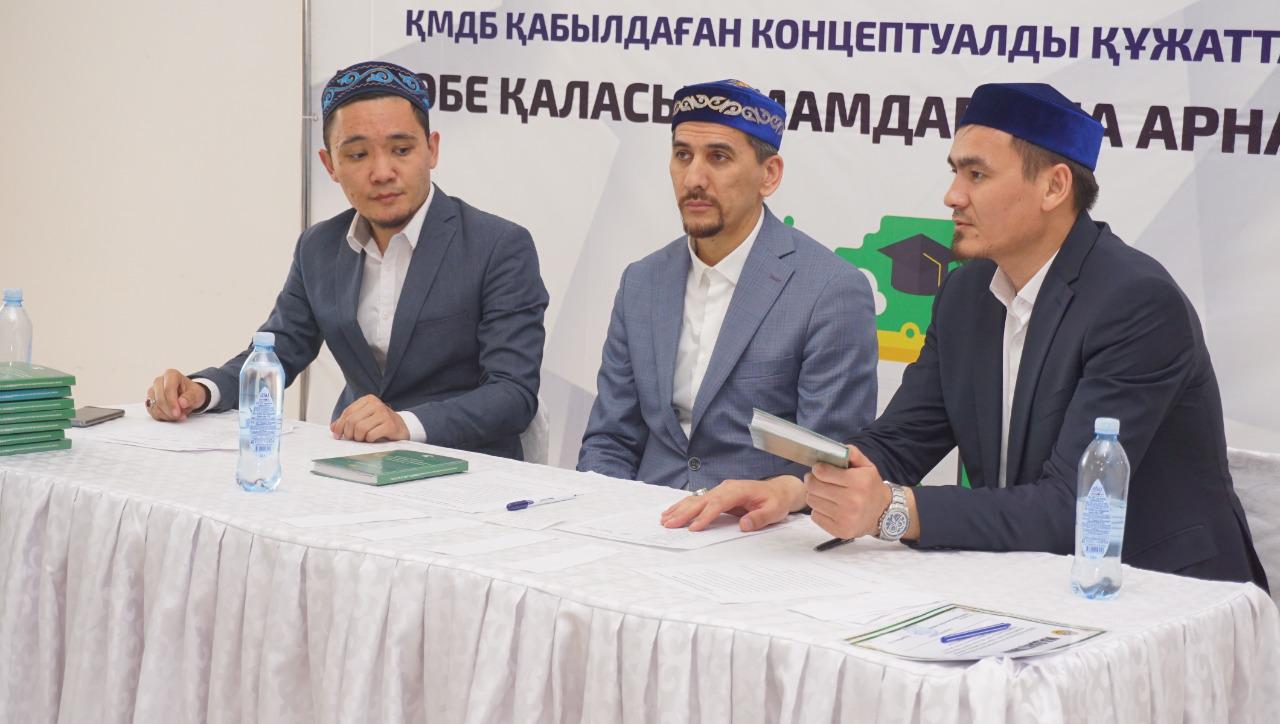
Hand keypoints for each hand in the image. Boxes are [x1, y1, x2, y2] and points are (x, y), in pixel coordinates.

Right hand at [145, 369, 208, 421]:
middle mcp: (159, 381)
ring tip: (178, 416)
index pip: (168, 389)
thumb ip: (190, 398)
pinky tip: (171, 416)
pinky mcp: (150, 400)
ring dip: (166, 414)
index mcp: (171, 374)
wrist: (188, 396)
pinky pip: (152, 410)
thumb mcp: (197, 394)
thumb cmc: (192, 393)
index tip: (178, 413)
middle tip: (179, 416)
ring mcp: (152, 390)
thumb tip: (182, 403)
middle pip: (159, 398)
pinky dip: (161, 416)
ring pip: (154, 405)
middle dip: (169, 410)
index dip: (172, 402)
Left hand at [330, 394, 409, 442]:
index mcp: (368, 400)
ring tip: (364, 439)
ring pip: (360, 428)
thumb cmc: (380, 424)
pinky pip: (371, 435)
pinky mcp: (390, 425)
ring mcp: (384, 414)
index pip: (348, 412)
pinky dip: (369, 440)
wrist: (401, 428)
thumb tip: (333, 428)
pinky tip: (373, 439)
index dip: (340, 425)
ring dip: (359, 438)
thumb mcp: (364, 419)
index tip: (338, 435)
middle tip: (353, 438)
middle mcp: (376, 404)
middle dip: (349, 433)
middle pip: (352, 421)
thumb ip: (348, 421)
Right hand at [660, 475, 805, 532]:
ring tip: (665, 519)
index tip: (694, 527)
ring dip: (680, 508)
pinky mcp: (718, 494)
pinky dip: (684, 506)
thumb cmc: (776, 500)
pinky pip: (699, 500)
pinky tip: (673, 512)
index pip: (718, 503)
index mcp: (739, 490)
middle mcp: (726, 487)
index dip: (705, 515)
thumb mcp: (774, 511)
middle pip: (702, 499)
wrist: (779, 490)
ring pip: (696, 498)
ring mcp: (721, 489)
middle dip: (684, 512)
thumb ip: (759, 518)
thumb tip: (744, 525)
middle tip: (669, 524)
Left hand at [805, 445, 891, 539]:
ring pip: (812, 501)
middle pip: (813, 487)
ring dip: (815, 495)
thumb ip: (853, 454)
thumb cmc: (871, 487)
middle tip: (817, 480)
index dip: (817, 469)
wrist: (884, 514)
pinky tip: (829, 507)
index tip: (819, 469)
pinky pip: (815, 516)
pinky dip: (819, 510)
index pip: (822, 472)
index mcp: (858, 482)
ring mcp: (845, 518)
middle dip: (812, 480)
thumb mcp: (867, 467)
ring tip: (825, 494)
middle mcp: (852, 501)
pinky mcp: (840, 530)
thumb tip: (837, 449)